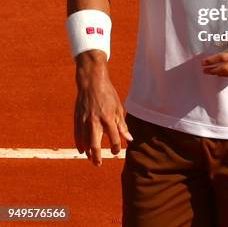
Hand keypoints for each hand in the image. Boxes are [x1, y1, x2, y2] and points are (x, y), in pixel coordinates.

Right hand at [74, 52, 132, 166]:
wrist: (91, 82)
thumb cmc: (108, 94)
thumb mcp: (118, 108)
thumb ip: (122, 125)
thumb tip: (129, 139)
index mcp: (108, 118)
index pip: (114, 139)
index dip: (116, 148)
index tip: (116, 151)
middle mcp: (96, 121)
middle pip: (95, 144)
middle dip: (97, 156)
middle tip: (98, 164)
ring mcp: (85, 120)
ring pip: (84, 141)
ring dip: (88, 152)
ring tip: (91, 158)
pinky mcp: (77, 118)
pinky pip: (77, 135)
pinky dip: (79, 144)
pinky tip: (82, 150)